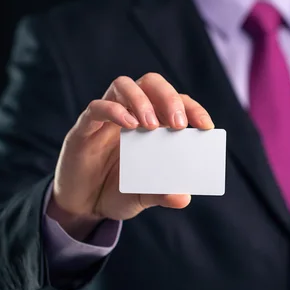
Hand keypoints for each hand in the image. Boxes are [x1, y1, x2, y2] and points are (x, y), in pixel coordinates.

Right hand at [47, 73, 214, 240]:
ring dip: (141, 100)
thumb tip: (183, 198)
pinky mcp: (84, 127)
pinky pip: (97, 107)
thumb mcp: (143, 197)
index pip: (177, 103)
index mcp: (154, 125)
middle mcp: (132, 113)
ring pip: (124, 85)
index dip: (194, 110)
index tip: (206, 127)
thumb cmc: (118, 192)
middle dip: (168, 98)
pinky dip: (114, 111)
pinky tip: (128, 126)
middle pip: (151, 83)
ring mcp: (107, 117)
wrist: (83, 206)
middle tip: (177, 124)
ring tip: (150, 125)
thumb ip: (162, 194)